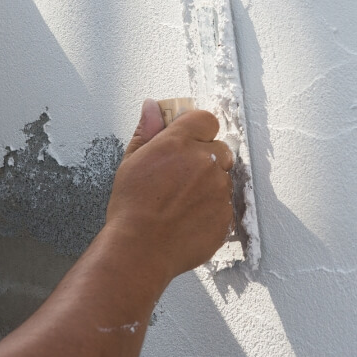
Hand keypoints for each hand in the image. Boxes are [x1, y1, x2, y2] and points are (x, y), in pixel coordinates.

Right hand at [105, 98, 233, 285]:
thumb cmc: (131, 208)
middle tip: (181, 176)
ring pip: (223, 177)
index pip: (206, 119)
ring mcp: (218, 188)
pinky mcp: (226, 214)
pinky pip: (224, 203)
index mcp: (179, 143)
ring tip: (181, 201)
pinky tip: (188, 216)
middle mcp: (205, 161)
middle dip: (205, 158)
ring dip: (209, 184)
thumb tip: (152, 107)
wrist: (140, 249)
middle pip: (219, 148)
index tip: (189, 140)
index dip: (198, 130)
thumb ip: (147, 131)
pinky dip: (211, 208)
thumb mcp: (131, 162)